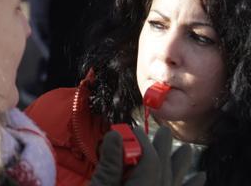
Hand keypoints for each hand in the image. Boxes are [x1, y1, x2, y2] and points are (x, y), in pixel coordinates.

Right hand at [90, 126, 204, 185]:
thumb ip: (109, 164)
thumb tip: (116, 134)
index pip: (149, 159)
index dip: (141, 141)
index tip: (131, 129)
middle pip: (165, 167)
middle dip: (163, 147)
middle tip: (162, 130)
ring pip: (176, 180)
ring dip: (181, 164)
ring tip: (187, 150)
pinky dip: (192, 185)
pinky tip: (200, 177)